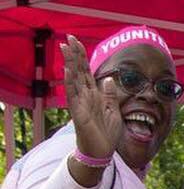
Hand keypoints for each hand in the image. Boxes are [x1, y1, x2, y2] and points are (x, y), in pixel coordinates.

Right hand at [60, 34, 122, 159]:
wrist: (101, 151)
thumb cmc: (106, 132)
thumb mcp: (113, 111)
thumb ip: (109, 95)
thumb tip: (106, 78)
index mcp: (94, 94)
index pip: (86, 71)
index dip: (83, 57)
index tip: (78, 42)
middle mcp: (85, 95)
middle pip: (78, 71)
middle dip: (75, 54)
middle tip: (69, 38)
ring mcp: (80, 102)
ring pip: (73, 78)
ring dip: (70, 63)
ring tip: (65, 47)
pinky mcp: (78, 111)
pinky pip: (73, 94)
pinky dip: (70, 82)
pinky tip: (67, 70)